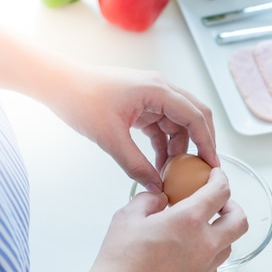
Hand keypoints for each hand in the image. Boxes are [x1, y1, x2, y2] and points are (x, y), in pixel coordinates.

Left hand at [49, 65, 219, 192]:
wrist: (60, 86)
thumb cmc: (82, 101)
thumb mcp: (110, 138)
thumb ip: (135, 164)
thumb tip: (155, 186)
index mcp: (157, 90)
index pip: (194, 116)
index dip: (207, 142)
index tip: (212, 166)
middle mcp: (159, 89)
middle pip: (193, 116)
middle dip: (199, 144)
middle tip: (201, 171)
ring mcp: (151, 96)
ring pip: (177, 124)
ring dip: (178, 148)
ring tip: (173, 174)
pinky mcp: (141, 105)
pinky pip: (161, 127)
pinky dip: (163, 145)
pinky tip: (159, 165)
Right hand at [88, 168, 247, 271]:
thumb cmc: (120, 260)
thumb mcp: (127, 217)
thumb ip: (148, 200)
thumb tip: (159, 199)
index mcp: (188, 221)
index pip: (220, 193)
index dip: (221, 179)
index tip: (217, 176)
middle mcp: (204, 245)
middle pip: (238, 221)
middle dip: (233, 207)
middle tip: (218, 204)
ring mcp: (203, 268)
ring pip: (229, 245)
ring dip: (222, 232)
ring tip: (202, 228)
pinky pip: (213, 265)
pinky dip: (209, 253)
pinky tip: (189, 251)